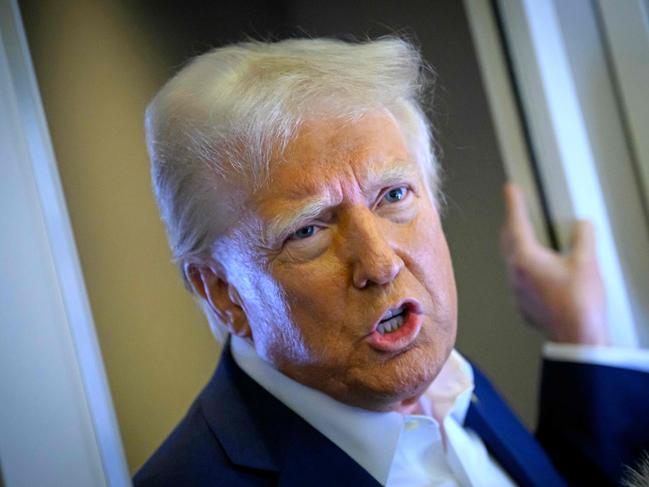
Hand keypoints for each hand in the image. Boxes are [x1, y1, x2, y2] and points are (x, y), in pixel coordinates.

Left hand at [500, 183, 608, 345]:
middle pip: (508, 241)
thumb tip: (582, 225)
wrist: (576, 338)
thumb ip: (583, 237)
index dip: (514, 204)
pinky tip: (533, 269)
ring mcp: (517, 291)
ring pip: (511, 260)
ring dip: (516, 245)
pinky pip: (518, 279)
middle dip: (511, 223)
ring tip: (522, 235)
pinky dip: (523, 267)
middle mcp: (516, 274)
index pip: (516, 224)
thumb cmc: (579, 305)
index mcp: (526, 259)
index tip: (509, 190)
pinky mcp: (523, 304)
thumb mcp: (586, 263)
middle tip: (514, 210)